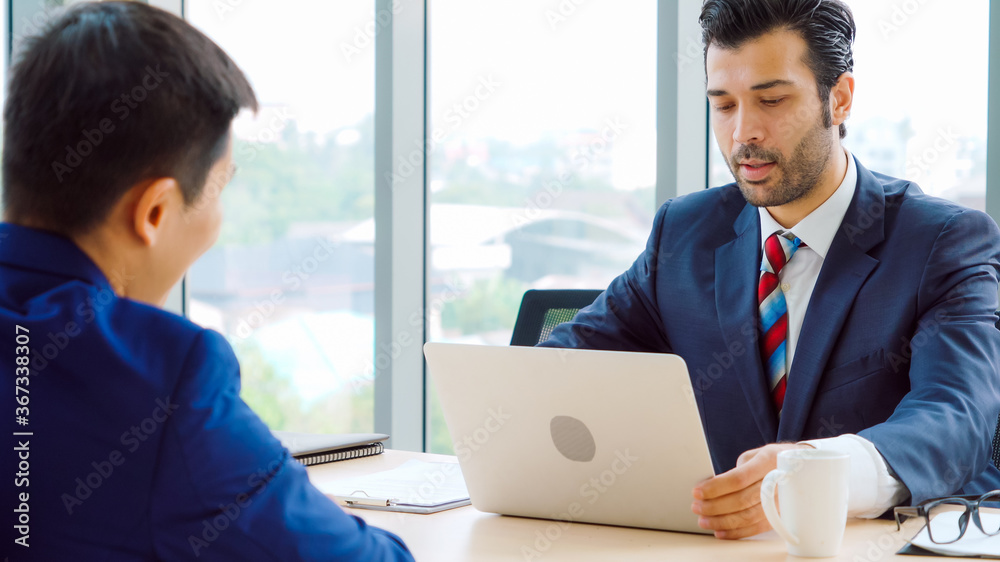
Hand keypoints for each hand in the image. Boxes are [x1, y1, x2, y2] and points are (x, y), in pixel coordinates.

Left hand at [691, 442, 812, 539]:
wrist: (803, 467)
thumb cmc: (772, 460)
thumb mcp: (755, 455)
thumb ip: (737, 470)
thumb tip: (711, 487)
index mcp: (768, 461)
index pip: (738, 478)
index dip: (715, 487)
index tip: (697, 492)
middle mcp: (777, 482)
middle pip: (742, 500)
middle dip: (714, 506)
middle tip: (696, 507)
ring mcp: (782, 501)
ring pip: (748, 517)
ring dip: (722, 521)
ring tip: (704, 520)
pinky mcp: (781, 516)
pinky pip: (757, 528)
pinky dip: (737, 532)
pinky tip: (720, 531)